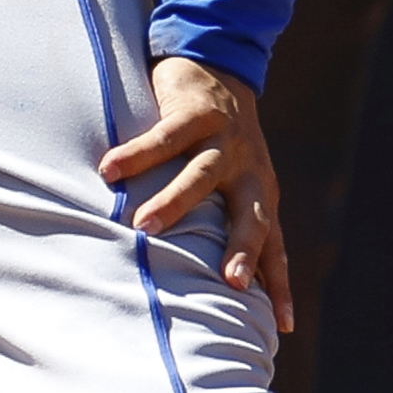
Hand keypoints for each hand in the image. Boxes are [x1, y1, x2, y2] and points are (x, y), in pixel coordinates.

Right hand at [99, 55, 290, 330]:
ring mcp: (224, 139)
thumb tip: (208, 285)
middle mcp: (248, 170)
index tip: (283, 326)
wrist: (217, 66)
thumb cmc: (219, 142)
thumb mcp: (233, 183)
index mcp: (260, 193)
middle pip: (252, 215)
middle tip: (231, 283)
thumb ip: (223, 223)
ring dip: (174, 201)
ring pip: (201, 175)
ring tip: (145, 227)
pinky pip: (164, 136)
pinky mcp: (195, 111)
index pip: (273, 245)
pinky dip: (136, 154)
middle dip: (243, 249)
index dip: (278, 284)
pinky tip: (110, 169)